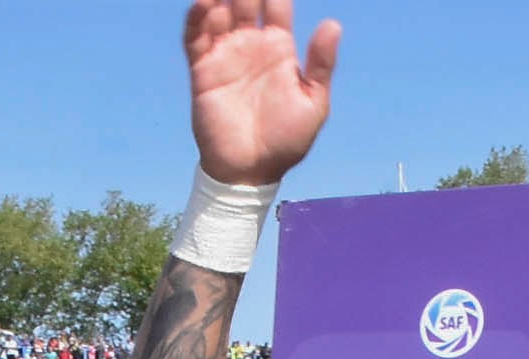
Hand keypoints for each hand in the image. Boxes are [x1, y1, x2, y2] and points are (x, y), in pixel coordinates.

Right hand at [185, 0, 340, 186]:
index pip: (276, 6)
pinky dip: (197, 18)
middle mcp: (251, 46)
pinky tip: (204, 3)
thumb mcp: (313, 103)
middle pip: (245, 1)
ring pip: (219, 13)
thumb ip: (321, 64)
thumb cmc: (286, 141)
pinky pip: (195, 39)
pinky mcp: (203, 71)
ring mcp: (225, 56)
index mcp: (278, 49)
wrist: (251, 171)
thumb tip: (333, 23)